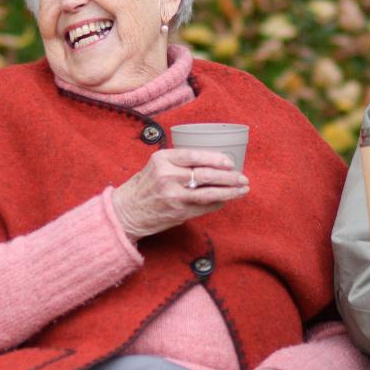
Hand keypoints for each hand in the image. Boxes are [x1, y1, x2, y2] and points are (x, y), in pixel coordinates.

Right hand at [112, 148, 247, 238]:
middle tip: (243, 178)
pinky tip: (227, 200)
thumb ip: (179, 161)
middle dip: (229, 177)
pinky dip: (218, 203)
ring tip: (242, 190)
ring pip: (209, 194)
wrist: (126, 211)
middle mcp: (168, 177)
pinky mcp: (178, 213)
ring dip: (230, 192)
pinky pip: (204, 207)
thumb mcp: (157, 165)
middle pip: (206, 175)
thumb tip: (213, 161)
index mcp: (163, 159)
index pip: (194, 156)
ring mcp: (174, 196)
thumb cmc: (145, 185)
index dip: (215, 158)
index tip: (229, 162)